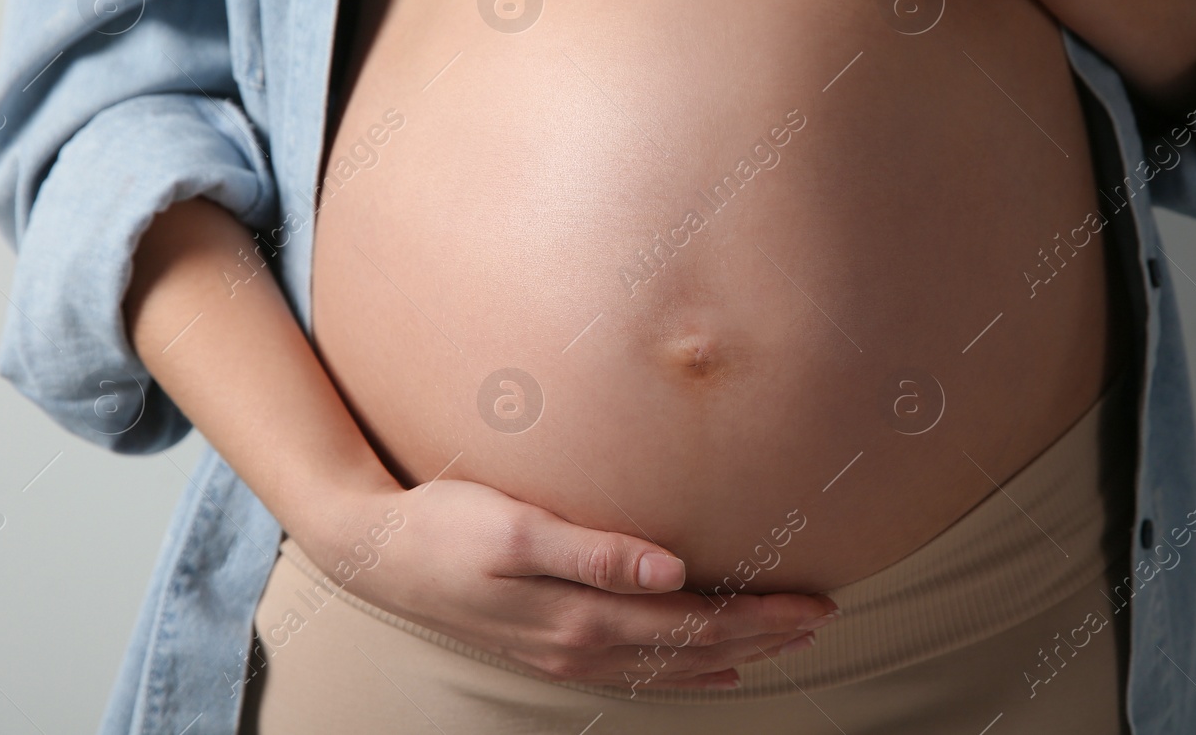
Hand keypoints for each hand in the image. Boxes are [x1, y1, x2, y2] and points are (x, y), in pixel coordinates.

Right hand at [304, 478, 839, 690]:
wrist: (375, 553)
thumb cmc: (445, 525)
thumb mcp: (516, 530)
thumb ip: (595, 552)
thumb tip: (671, 570)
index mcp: (580, 617)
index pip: (693, 623)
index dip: (758, 616)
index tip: (814, 604)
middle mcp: (579, 645)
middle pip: (691, 647)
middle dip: (761, 635)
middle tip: (820, 620)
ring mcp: (563, 652)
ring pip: (668, 664)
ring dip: (729, 653)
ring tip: (782, 642)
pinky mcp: (547, 643)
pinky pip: (634, 669)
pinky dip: (681, 670)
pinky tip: (706, 667)